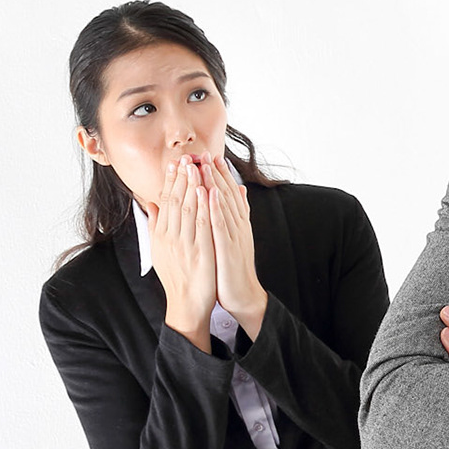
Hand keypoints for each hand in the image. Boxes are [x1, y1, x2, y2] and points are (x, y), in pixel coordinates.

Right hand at [149, 157, 216, 350]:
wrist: (186, 304)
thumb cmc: (176, 275)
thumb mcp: (159, 249)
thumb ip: (155, 225)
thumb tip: (149, 203)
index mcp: (161, 235)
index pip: (165, 202)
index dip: (170, 181)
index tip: (174, 163)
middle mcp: (170, 237)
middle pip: (175, 201)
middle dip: (181, 177)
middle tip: (185, 157)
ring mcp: (185, 244)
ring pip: (188, 209)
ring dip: (192, 186)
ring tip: (196, 167)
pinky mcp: (200, 252)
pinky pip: (202, 225)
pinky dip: (204, 207)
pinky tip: (207, 192)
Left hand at [206, 157, 266, 337]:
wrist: (243, 295)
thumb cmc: (232, 269)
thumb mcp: (234, 240)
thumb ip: (234, 218)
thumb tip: (238, 195)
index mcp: (237, 225)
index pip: (229, 195)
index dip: (220, 176)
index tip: (210, 158)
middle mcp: (238, 227)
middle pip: (227, 195)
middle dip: (216, 173)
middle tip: (206, 153)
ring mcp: (235, 237)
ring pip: (224, 205)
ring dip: (215, 184)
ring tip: (205, 165)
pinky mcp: (229, 249)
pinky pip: (221, 225)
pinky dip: (216, 208)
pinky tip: (210, 193)